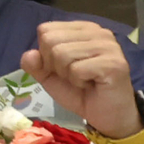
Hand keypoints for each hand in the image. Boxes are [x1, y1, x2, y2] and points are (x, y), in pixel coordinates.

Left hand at [29, 20, 143, 143]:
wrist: (106, 115)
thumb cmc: (80, 92)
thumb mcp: (50, 76)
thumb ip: (35, 64)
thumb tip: (28, 54)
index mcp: (83, 28)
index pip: (45, 30)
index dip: (45, 54)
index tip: (62, 67)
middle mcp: (99, 32)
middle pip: (51, 40)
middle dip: (54, 64)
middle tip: (73, 76)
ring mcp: (109, 46)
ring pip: (62, 53)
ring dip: (67, 74)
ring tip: (83, 80)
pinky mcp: (114, 63)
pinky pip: (76, 69)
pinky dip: (78, 82)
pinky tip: (92, 84)